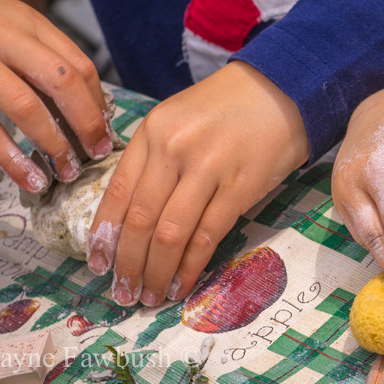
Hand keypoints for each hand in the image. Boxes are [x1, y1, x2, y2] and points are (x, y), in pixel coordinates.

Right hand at [0, 0, 111, 190]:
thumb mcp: (17, 25)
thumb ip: (49, 57)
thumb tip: (91, 106)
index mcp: (29, 23)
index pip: (78, 65)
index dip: (98, 103)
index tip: (107, 130)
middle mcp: (4, 39)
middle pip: (60, 82)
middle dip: (86, 123)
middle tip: (98, 152)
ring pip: (24, 108)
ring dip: (53, 145)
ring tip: (67, 171)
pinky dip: (12, 159)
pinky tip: (31, 178)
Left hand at [87, 61, 308, 306]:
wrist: (283, 87)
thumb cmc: (230, 107)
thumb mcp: (180, 119)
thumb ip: (155, 158)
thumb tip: (134, 218)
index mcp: (153, 130)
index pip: (118, 192)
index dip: (105, 235)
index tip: (99, 265)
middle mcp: (174, 147)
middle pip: (140, 219)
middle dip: (128, 264)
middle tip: (125, 293)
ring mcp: (208, 167)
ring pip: (170, 234)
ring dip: (157, 272)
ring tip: (152, 295)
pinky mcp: (240, 186)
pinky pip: (207, 235)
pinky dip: (191, 265)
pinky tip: (183, 283)